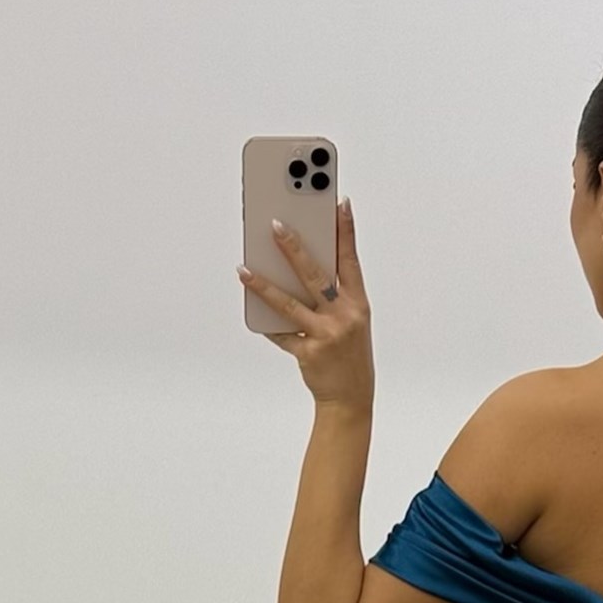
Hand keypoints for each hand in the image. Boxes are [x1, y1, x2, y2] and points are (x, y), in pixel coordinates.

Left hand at [238, 197, 373, 415]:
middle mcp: (344, 317)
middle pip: (315, 275)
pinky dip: (267, 322)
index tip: (339, 203)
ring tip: (244, 268)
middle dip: (293, 248)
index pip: (351, 260)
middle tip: (275, 225)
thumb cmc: (349, 355)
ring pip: (290, 303)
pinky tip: (251, 306)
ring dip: (264, 285)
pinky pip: (281, 333)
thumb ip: (333, 295)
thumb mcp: (352, 321)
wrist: (350, 399)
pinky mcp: (309, 353)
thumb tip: (299, 267)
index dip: (346, 231)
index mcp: (358, 304)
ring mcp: (326, 335)